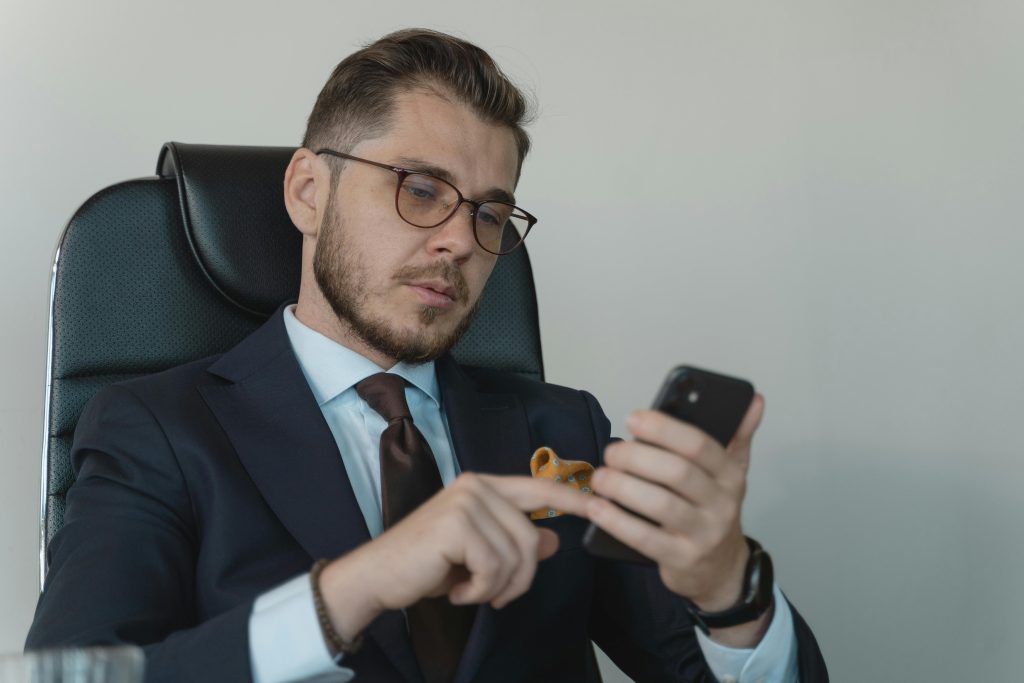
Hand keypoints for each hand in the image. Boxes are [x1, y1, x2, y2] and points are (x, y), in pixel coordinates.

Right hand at [319, 473, 591, 638]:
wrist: (377, 577)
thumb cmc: (425, 565)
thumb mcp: (477, 554)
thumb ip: (514, 541)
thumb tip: (553, 540)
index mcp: (483, 486)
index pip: (539, 487)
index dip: (572, 497)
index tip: (600, 505)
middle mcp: (476, 486)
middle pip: (530, 537)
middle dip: (520, 577)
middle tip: (494, 595)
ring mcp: (466, 502)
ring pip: (515, 555)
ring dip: (496, 587)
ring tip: (468, 590)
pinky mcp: (456, 525)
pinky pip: (493, 568)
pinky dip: (478, 591)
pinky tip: (456, 590)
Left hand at [587, 395, 764, 612]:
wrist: (720, 570)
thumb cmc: (712, 510)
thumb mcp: (731, 473)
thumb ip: (738, 435)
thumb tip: (754, 400)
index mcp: (730, 475)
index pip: (699, 445)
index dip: (664, 428)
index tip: (633, 418)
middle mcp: (721, 504)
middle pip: (677, 472)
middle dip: (637, 457)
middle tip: (611, 452)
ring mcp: (703, 534)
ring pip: (660, 505)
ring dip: (623, 487)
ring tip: (600, 478)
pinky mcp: (681, 559)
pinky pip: (645, 539)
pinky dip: (617, 521)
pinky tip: (596, 508)